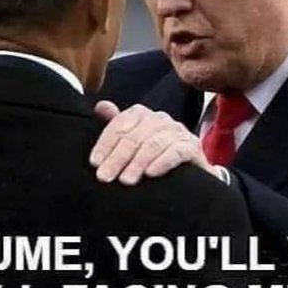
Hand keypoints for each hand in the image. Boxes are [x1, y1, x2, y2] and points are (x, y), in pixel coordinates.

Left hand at [91, 101, 217, 184]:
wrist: (189, 179)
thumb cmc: (154, 158)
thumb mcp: (133, 142)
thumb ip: (117, 125)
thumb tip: (100, 107)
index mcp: (142, 114)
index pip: (120, 124)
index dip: (105, 143)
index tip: (95, 163)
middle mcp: (160, 119)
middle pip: (134, 136)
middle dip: (117, 157)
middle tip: (105, 177)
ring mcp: (178, 132)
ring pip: (153, 144)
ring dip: (137, 163)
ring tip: (126, 180)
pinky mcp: (193, 147)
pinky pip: (176, 152)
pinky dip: (162, 162)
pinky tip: (150, 174)